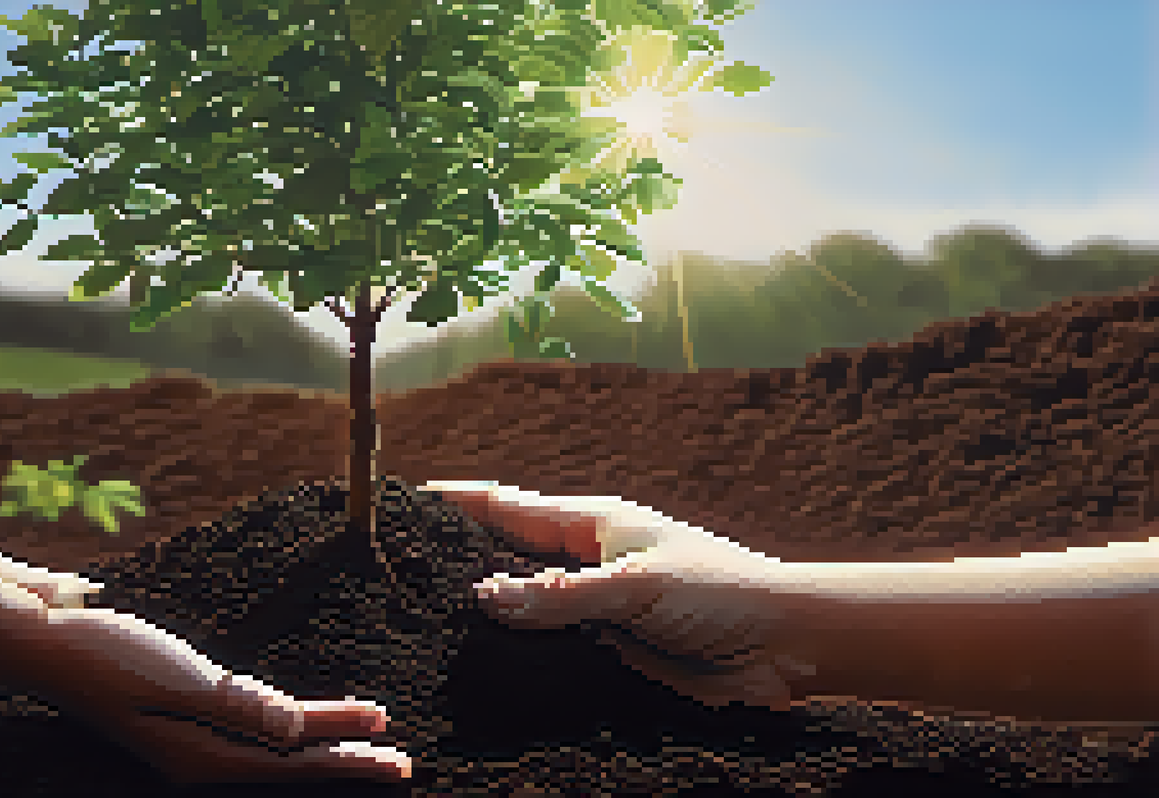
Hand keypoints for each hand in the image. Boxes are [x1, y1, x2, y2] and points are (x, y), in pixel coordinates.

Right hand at [20, 608, 411, 784]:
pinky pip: (249, 727)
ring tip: (367, 734)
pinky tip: (301, 718)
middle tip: (401, 761)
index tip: (394, 756)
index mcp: (198, 754)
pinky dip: (285, 722)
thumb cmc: (105, 651)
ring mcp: (187, 739)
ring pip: (272, 745)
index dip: (346, 756)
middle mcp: (196, 757)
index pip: (292, 760)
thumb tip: (296, 731)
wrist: (44, 635)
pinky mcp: (180, 715)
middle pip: (289, 761)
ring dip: (321, 739)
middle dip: (346, 759)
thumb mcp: (175, 677)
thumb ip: (237, 704)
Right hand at [423, 481, 815, 711]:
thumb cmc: (722, 594)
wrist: (787, 648)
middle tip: (392, 570)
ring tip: (417, 627)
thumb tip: (481, 597)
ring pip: (523, 612)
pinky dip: (517, 659)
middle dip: (455, 561)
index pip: (507, 506)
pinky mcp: (607, 654)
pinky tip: (481, 673)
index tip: (399, 500)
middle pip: (505, 559)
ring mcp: (594, 611)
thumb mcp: (636, 587)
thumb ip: (560, 596)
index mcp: (593, 523)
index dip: (454, 502)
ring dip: (484, 619)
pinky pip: (550, 654)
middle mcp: (586, 563)